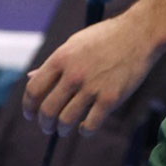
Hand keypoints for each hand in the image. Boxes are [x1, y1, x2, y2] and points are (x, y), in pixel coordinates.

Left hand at [20, 8, 160, 136]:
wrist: (137, 35)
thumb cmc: (104, 38)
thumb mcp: (73, 44)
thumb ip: (53, 64)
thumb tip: (30, 77)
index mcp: (60, 58)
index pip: (34, 89)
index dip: (28, 106)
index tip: (29, 114)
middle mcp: (73, 74)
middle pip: (47, 109)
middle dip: (44, 123)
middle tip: (47, 127)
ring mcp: (92, 87)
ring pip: (66, 120)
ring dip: (62, 129)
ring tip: (63, 130)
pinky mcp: (110, 99)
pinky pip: (91, 124)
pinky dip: (84, 131)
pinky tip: (84, 128)